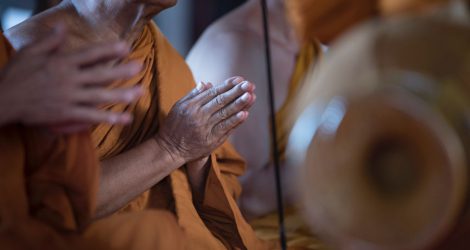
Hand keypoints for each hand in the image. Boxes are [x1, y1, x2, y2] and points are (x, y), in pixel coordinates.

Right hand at [0, 25, 142, 127]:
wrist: (3, 101)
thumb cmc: (15, 76)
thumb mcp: (29, 53)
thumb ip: (48, 41)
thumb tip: (62, 26)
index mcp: (61, 63)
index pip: (90, 54)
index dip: (109, 50)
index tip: (125, 47)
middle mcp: (69, 80)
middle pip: (101, 74)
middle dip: (122, 70)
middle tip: (140, 66)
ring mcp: (69, 98)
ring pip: (101, 96)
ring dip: (122, 94)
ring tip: (140, 91)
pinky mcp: (67, 114)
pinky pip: (93, 116)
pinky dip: (110, 118)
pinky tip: (125, 118)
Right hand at [156, 76, 255, 162]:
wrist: (170, 149)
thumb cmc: (175, 125)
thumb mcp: (179, 106)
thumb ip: (193, 95)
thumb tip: (206, 83)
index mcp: (192, 106)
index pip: (213, 93)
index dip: (227, 85)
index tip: (240, 79)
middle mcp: (199, 116)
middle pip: (221, 101)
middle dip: (236, 92)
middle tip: (249, 84)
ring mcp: (206, 129)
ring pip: (225, 114)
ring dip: (239, 105)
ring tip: (251, 96)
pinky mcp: (211, 141)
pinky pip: (225, 129)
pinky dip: (235, 122)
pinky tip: (245, 114)